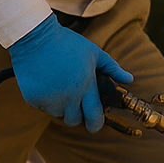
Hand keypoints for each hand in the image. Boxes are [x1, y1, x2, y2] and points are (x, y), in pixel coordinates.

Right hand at [8, 15, 132, 131]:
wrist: (35, 37)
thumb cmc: (67, 43)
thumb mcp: (94, 52)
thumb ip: (112, 68)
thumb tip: (129, 79)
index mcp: (86, 86)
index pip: (94, 116)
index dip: (96, 124)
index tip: (95, 125)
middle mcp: (68, 96)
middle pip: (75, 120)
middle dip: (77, 115)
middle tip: (74, 102)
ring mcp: (50, 99)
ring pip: (58, 114)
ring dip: (60, 106)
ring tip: (58, 86)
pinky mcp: (33, 99)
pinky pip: (42, 107)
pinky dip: (44, 100)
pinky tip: (45, 83)